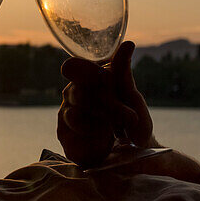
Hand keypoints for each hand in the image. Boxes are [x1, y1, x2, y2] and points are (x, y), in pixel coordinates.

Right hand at [57, 41, 155, 166]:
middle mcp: (72, 95)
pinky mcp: (64, 137)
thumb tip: (127, 43)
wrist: (135, 157)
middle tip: (130, 118)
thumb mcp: (132, 97)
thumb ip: (123, 72)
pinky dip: (94, 138)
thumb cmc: (132, 123)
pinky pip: (73, 134)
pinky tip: (106, 142)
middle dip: (108, 106)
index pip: (73, 68)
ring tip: (122, 131)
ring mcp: (65, 115)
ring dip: (103, 124)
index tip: (106, 80)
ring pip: (75, 114)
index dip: (85, 72)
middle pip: (79, 92)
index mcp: (87, 80)